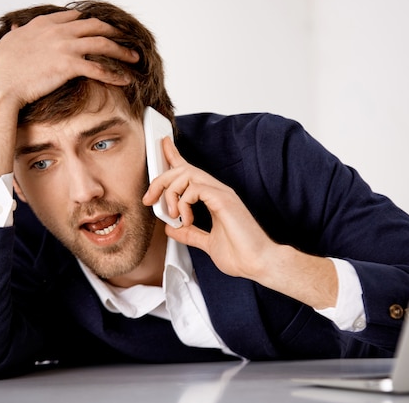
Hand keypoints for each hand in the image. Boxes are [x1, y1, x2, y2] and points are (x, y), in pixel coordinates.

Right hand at [0, 9, 138, 109]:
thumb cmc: (1, 69)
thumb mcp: (9, 43)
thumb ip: (19, 33)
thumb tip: (16, 27)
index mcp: (44, 24)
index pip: (75, 17)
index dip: (92, 23)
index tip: (103, 29)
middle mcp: (57, 31)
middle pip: (95, 26)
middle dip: (115, 33)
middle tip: (127, 40)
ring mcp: (64, 47)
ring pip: (102, 44)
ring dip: (122, 51)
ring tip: (135, 58)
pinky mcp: (68, 66)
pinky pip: (99, 69)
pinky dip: (115, 74)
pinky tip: (125, 80)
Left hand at [143, 137, 273, 279]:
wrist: (258, 263)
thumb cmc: (241, 254)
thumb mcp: (207, 243)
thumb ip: (190, 233)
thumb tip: (172, 228)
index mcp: (215, 198)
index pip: (191, 171)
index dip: (175, 156)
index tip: (163, 146)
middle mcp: (218, 191)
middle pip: (183, 169)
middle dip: (161, 180)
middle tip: (150, 199)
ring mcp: (222, 194)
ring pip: (187, 174)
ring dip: (171, 192)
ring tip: (172, 214)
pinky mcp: (224, 200)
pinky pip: (195, 188)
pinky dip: (183, 203)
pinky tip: (187, 219)